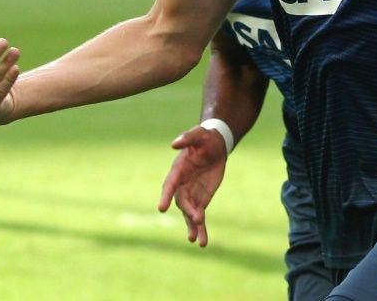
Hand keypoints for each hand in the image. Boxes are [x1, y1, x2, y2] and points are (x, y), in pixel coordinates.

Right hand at [157, 125, 228, 246]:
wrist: (214, 146)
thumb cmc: (204, 138)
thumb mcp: (198, 135)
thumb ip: (187, 138)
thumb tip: (174, 143)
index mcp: (178, 170)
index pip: (170, 184)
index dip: (165, 196)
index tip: (161, 208)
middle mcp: (181, 186)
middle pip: (182, 201)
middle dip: (188, 211)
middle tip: (197, 218)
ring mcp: (191, 195)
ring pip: (189, 214)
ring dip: (192, 226)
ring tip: (195, 239)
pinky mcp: (201, 200)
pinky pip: (199, 217)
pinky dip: (201, 228)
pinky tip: (202, 242)